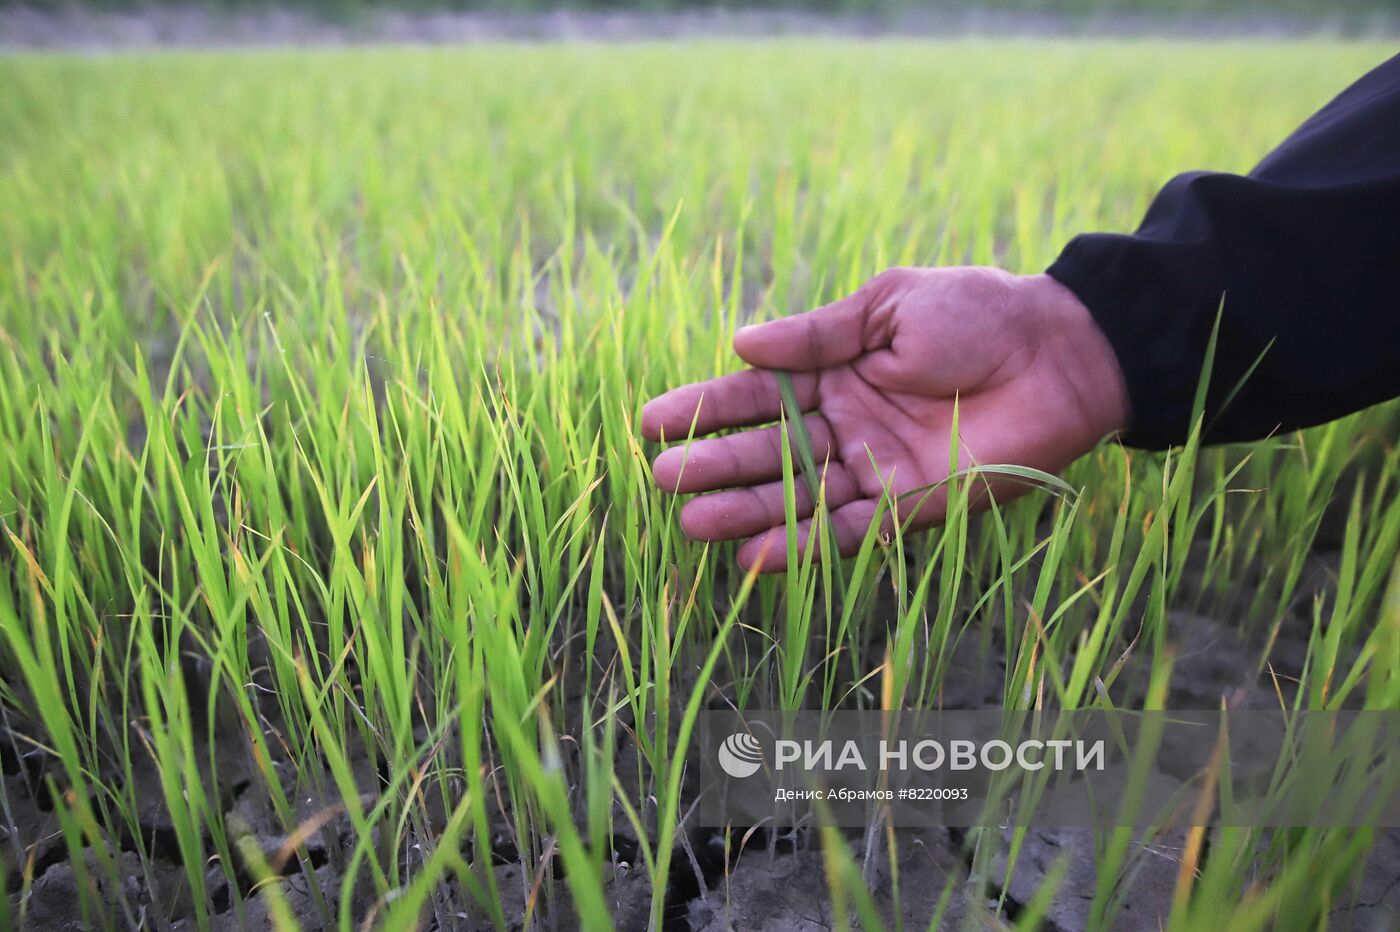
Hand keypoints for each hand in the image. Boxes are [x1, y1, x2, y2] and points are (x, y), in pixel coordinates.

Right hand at [641, 267, 1129, 572]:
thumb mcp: (888, 305)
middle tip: (663, 480)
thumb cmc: (978, 313)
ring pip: (795, 496)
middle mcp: (844, 424)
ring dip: (744, 511)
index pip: (755, 395)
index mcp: (834, 371)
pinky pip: (844, 532)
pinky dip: (800, 546)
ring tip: (690, 523)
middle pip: (767, 451)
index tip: (650, 423)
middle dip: (715, 465)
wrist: (1061, 353)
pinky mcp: (908, 507)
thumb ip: (817, 334)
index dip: (704, 409)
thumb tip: (738, 342)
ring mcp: (872, 468)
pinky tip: (753, 556)